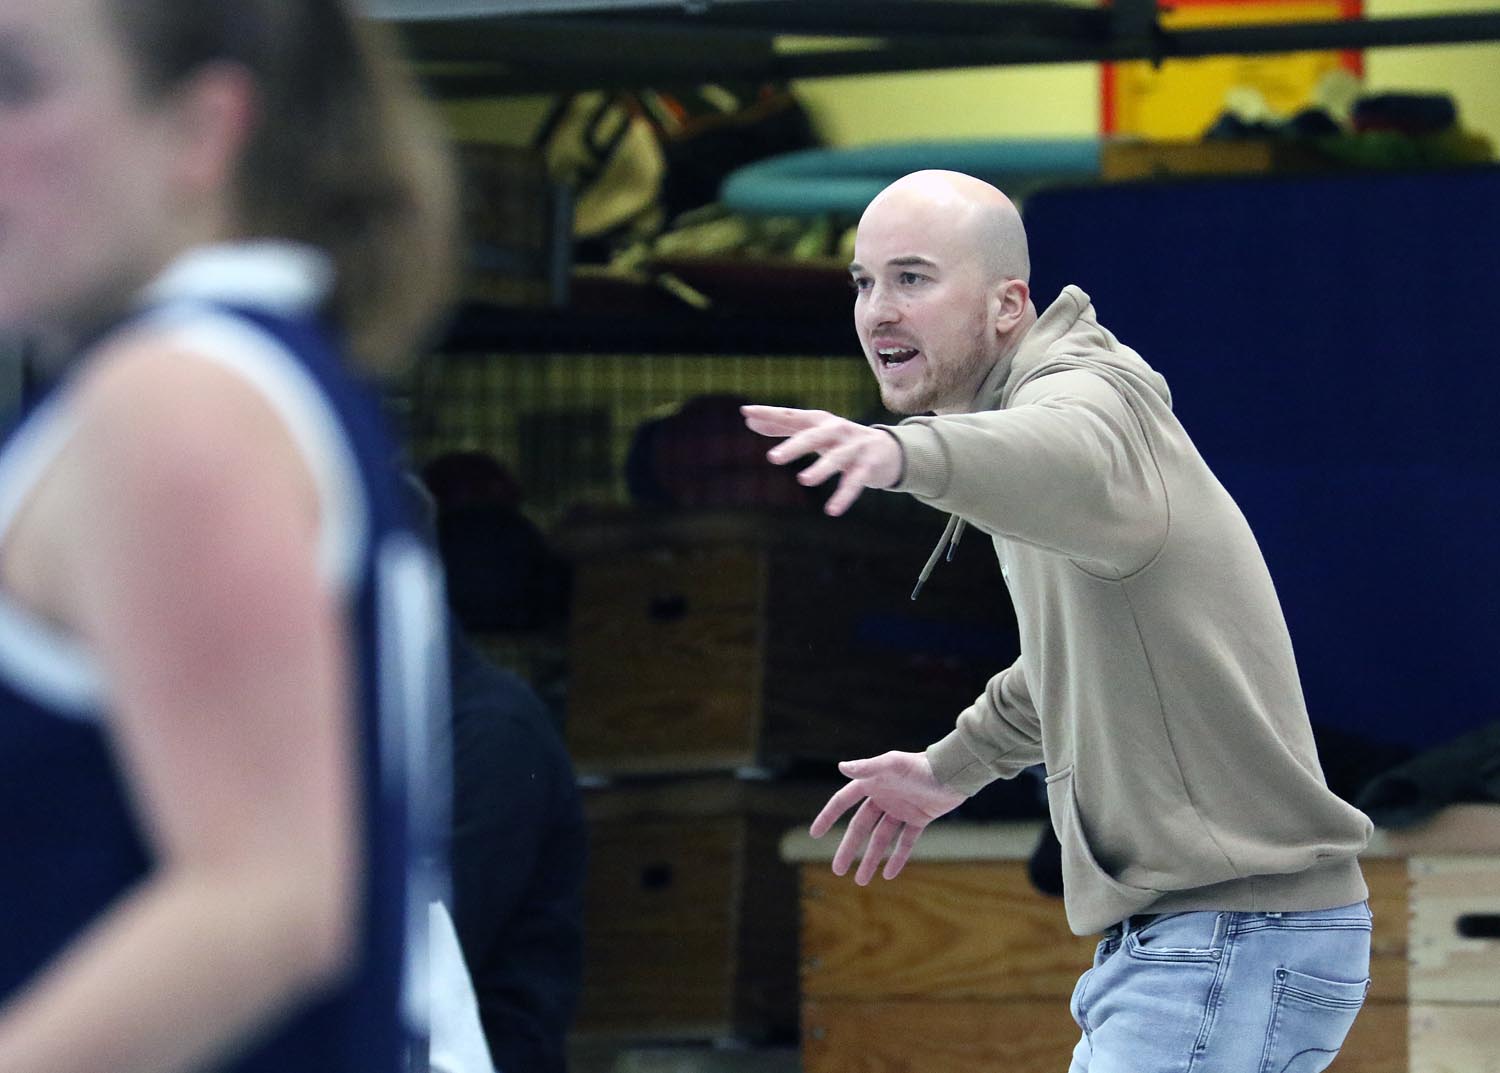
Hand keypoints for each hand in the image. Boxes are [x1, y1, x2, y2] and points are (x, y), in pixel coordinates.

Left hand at [741, 405, 902, 516]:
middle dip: (794, 446)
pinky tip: (831, 510)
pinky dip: (843, 496)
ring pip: (836, 458)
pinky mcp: (868, 466)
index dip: (770, 413)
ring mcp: (854, 447)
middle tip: (773, 458)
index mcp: (820, 420)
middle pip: (814, 435)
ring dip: (821, 468)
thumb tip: (749, 420)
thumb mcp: (813, 431)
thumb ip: (782, 425)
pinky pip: (855, 482)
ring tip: (804, 480)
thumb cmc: (840, 439)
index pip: (791, 415)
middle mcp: (837, 430)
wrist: (887, 449)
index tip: (746, 412)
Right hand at [810, 751, 965, 883]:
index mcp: (872, 781)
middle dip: (848, 849)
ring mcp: (901, 809)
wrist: (955, 771)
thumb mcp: (893, 764)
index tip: (815, 834)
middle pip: (860, 827)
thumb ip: (868, 767)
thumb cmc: (922, 765)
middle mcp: (883, 796)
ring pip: (880, 838)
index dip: (828, 816)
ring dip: (870, 859)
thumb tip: (841, 767)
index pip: (843, 801)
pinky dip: (897, 857)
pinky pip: (905, 841)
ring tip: (860, 881)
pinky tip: (888, 875)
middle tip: (837, 870)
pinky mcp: (919, 819)